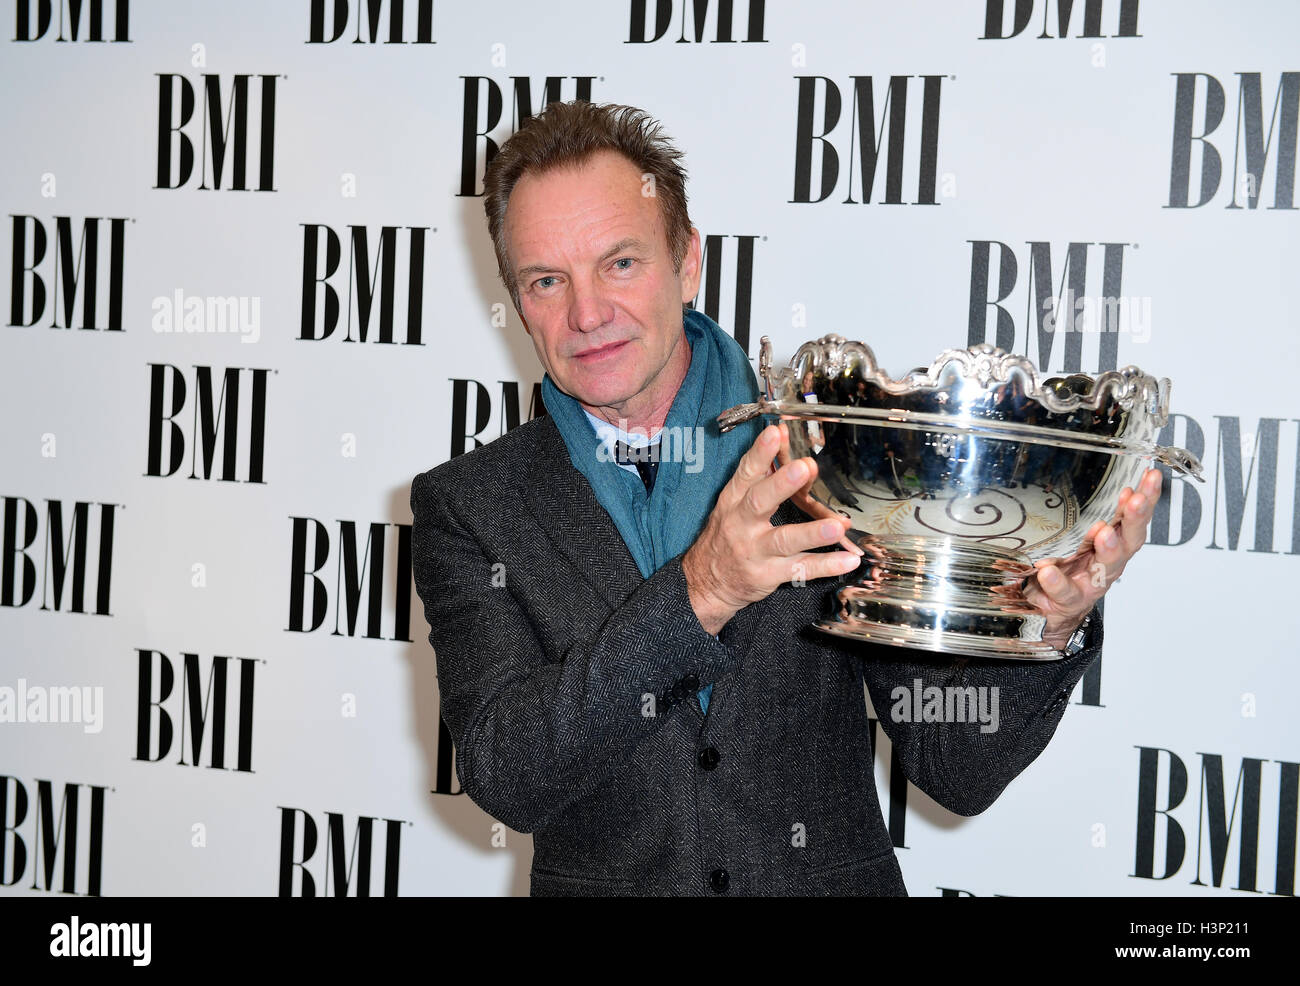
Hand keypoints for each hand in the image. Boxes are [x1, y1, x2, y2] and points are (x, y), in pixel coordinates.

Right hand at [682, 424, 863, 634]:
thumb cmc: (727, 535)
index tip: (775, 433)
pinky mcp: (769, 574)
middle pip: (760, 502)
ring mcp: (756, 551)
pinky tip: (848, 560)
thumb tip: (779, 432)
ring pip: (785, 540)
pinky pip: (801, 570)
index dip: (761, 453)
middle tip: (805, 468)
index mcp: (733, 501)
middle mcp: (742, 524)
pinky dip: (826, 565)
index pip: (746, 473)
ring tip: (837, 525)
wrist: (707, 582)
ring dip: (812, 532)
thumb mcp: (734, 502)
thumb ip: (759, 470)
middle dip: (782, 484)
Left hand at [1021, 467, 1162, 649]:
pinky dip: (1057, 581)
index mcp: (1111, 541)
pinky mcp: (1069, 600)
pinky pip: (1065, 591)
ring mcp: (1091, 582)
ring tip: (1103, 533)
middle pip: (1130, 539)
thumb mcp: (1075, 537)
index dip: (1145, 498)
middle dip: (1135, 518)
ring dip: (1109, 548)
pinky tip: (1048, 570)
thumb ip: (1083, 516)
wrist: (1051, 610)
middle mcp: (1107, 561)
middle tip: (1136, 500)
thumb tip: (1085, 483)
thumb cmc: (1064, 567)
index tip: (1150, 477)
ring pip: (1107, 566)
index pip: (1132, 517)